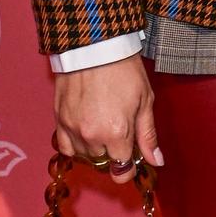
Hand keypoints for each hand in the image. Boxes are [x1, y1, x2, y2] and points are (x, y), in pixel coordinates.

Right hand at [53, 57, 161, 180]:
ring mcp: (72, 129)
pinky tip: (86, 133)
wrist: (95, 46)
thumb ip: (148, 135)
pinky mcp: (59, 119)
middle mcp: (92, 136)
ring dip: (95, 148)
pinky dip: (76, 145)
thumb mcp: (145, 101)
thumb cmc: (124, 70)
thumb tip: (156, 161)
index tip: (133, 159)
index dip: (130, 167)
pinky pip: (65, 147)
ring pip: (85, 156)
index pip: (122, 170)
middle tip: (121, 132)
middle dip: (114, 153)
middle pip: (104, 162)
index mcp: (117, 133)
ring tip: (104, 127)